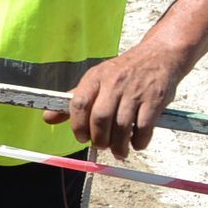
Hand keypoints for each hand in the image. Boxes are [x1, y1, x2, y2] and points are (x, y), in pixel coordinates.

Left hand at [41, 43, 186, 160]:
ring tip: (118, 151)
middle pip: (100, 118)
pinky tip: (136, 144)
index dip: (77, 125)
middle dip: (99, 139)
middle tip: (101, 146)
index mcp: (95, 78)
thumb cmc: (123, 72)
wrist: (159, 56)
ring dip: (118, 145)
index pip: (79, 103)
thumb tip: (48, 119)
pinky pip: (144, 127)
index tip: (81, 138)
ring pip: (122, 126)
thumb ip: (74, 100)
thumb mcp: (96, 78)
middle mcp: (114, 83)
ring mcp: (135, 92)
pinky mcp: (155, 100)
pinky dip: (139, 141)